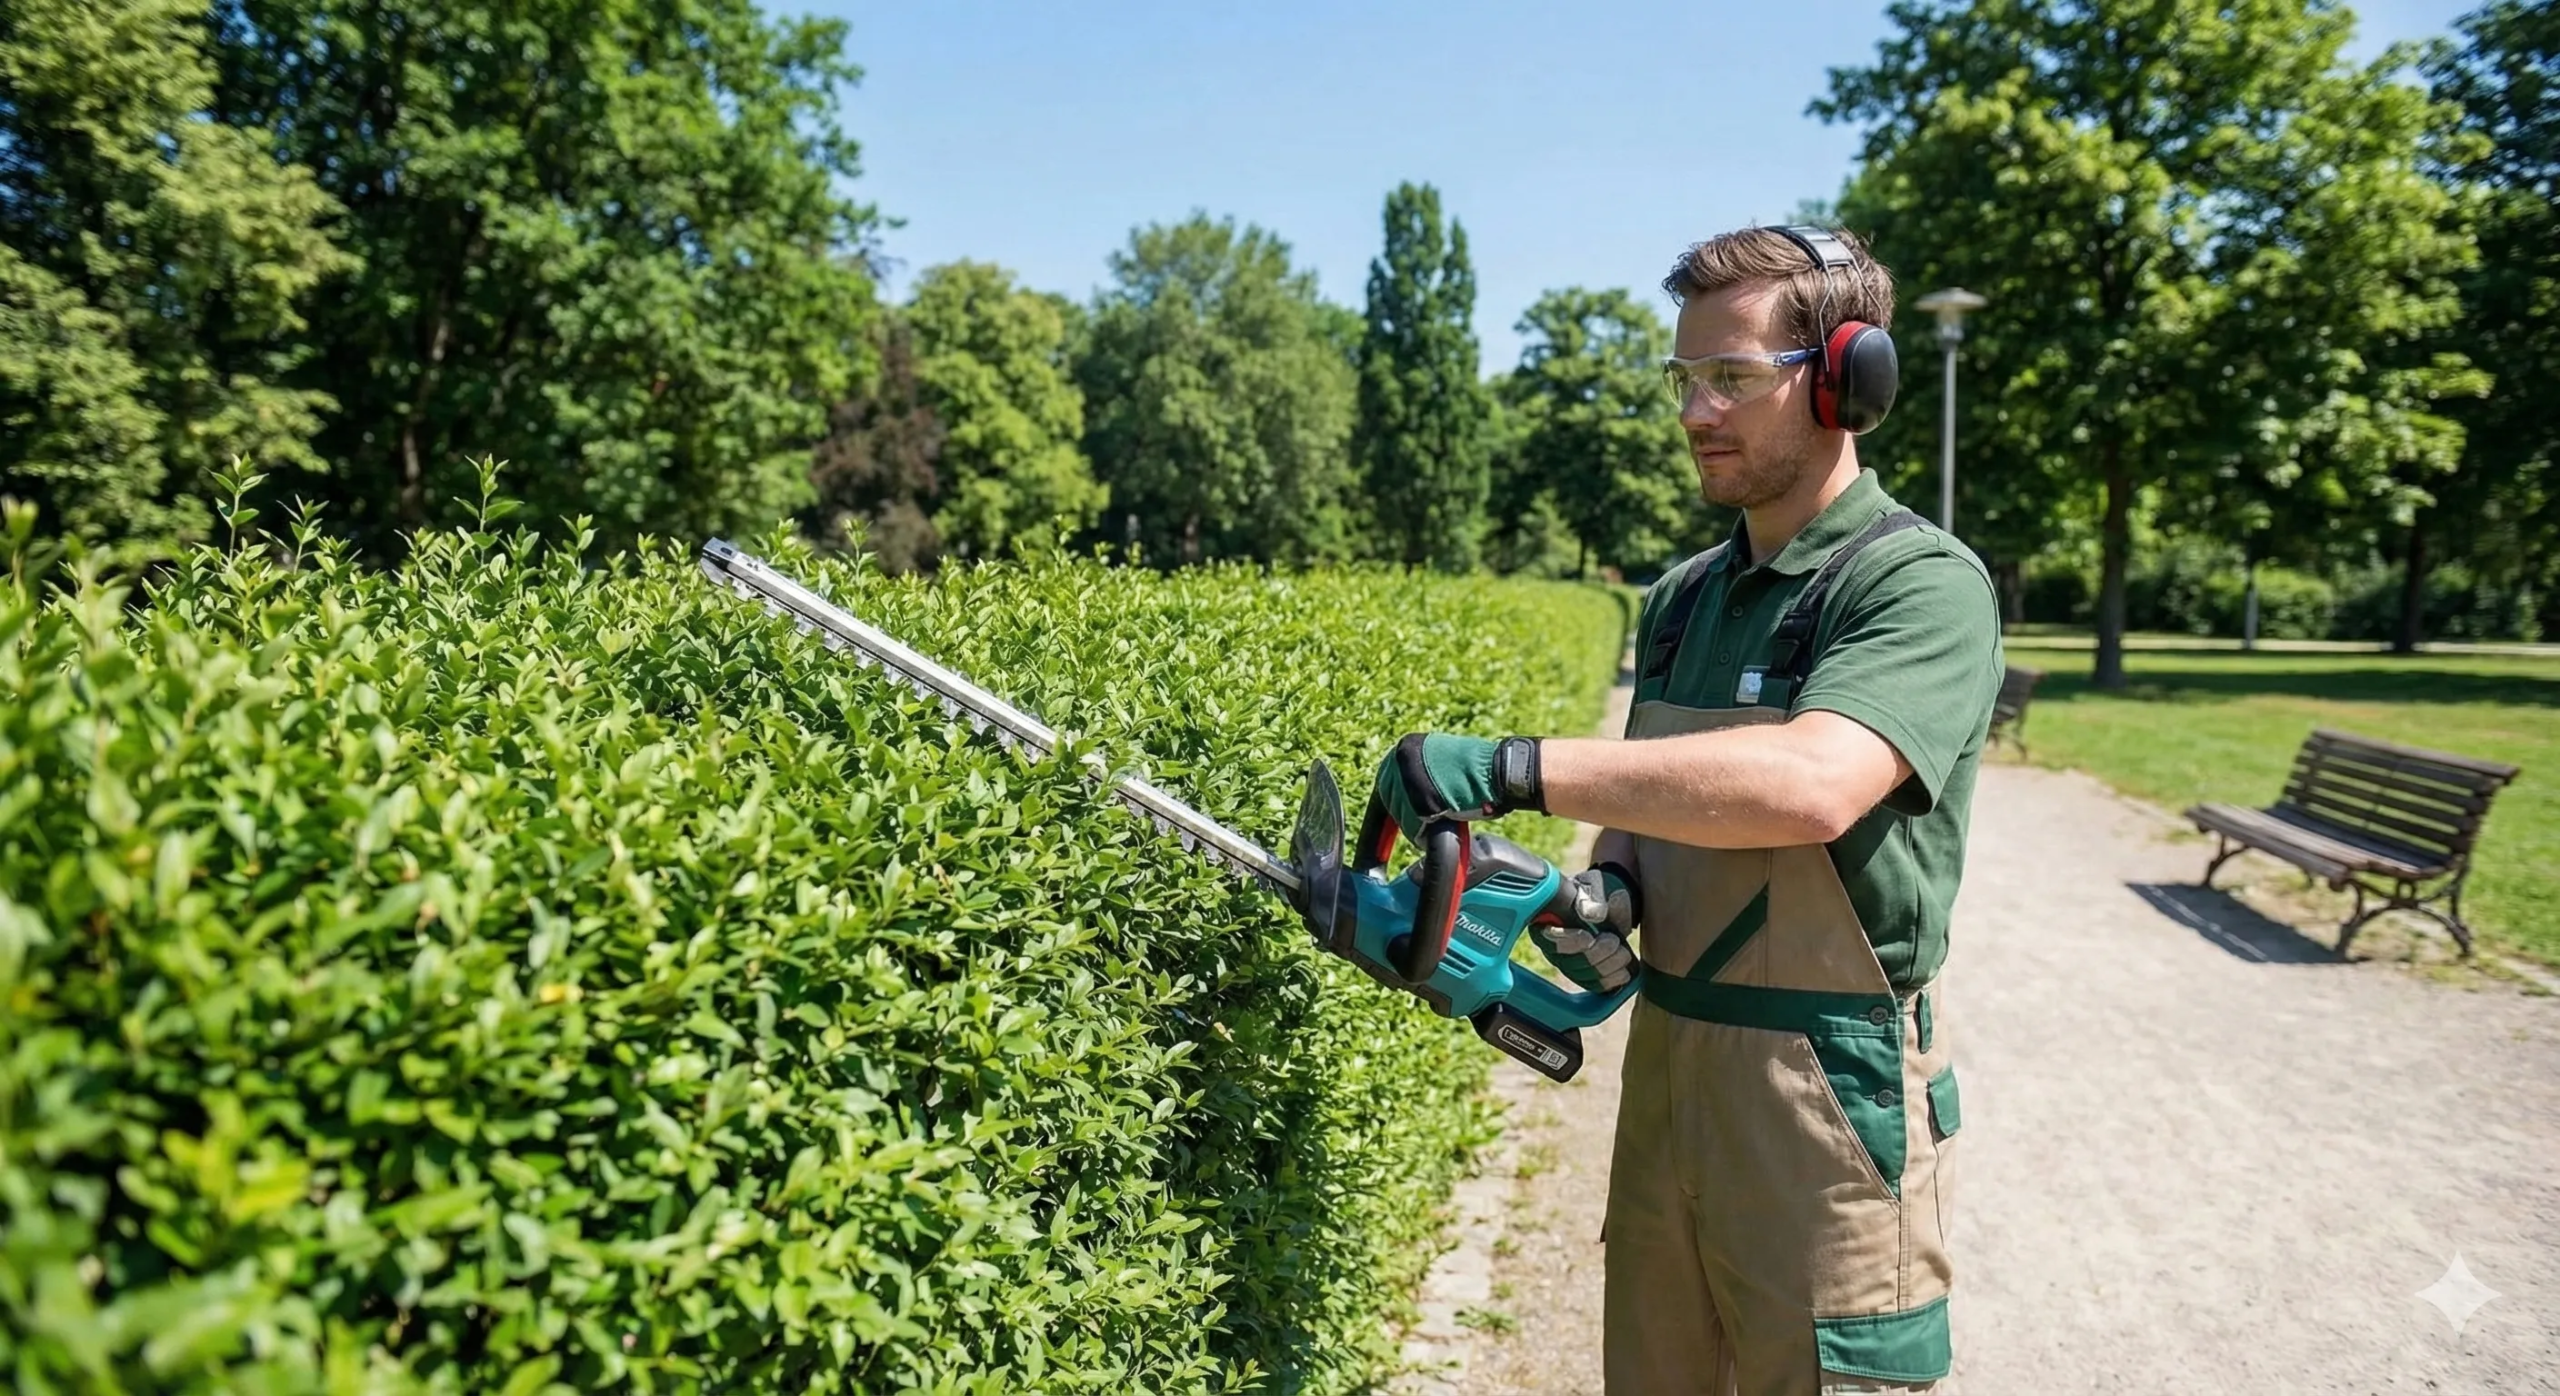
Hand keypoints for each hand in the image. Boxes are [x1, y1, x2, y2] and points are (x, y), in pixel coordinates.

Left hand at [1370, 732, 1543, 841]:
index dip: (1391, 810)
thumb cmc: (1477, 771)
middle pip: (1391, 805)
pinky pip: (1415, 831)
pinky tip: (1448, 825)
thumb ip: (1419, 777)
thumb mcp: (1439, 763)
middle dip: (1408, 819)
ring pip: (1403, 820)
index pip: (1386, 787)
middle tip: (1429, 823)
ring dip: (1421, 828)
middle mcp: (1399, 761)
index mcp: (1405, 748)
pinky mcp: (1418, 802)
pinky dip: (1427, 836)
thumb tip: (1405, 799)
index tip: (1387, 828)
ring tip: (1447, 818)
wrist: (1497, 772)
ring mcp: (1407, 780)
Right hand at [1533, 864, 1638, 992]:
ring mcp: (1568, 962)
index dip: (1567, 941)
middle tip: (1614, 940)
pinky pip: (1595, 985)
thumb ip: (1592, 898)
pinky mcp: (1585, 974)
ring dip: (1608, 966)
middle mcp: (1552, 945)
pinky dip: (1612, 980)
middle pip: (1569, 961)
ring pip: (1584, 975)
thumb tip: (1592, 914)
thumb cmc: (1597, 892)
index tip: (1588, 936)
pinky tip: (1624, 970)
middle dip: (1596, 954)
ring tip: (1622, 951)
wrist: (1611, 902)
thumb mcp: (1594, 887)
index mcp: (1547, 920)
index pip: (1547, 937)